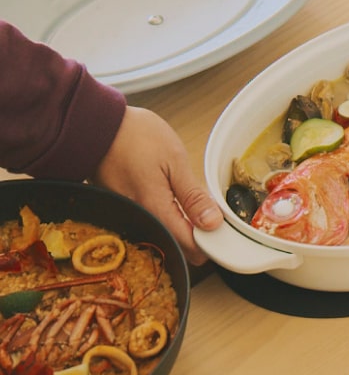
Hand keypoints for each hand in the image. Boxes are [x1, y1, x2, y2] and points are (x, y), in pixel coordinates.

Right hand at [94, 106, 222, 264]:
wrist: (100, 127)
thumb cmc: (135, 137)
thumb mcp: (174, 161)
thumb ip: (192, 196)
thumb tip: (212, 223)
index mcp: (155, 211)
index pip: (188, 247)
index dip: (210, 244)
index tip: (223, 231)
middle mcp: (139, 221)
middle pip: (175, 245)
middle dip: (197, 237)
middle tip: (210, 214)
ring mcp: (129, 217)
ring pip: (163, 236)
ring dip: (182, 227)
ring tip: (194, 206)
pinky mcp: (124, 211)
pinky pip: (151, 224)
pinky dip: (167, 218)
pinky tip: (174, 202)